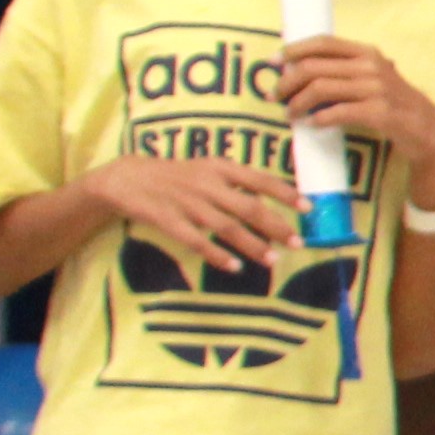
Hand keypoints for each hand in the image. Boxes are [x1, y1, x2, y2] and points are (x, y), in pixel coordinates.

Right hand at [89, 150, 299, 274]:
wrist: (127, 179)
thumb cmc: (177, 176)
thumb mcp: (207, 168)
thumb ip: (236, 182)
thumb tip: (272, 198)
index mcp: (218, 167)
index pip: (259, 178)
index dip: (285, 193)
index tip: (308, 207)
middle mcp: (206, 184)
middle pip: (247, 207)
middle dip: (275, 226)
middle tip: (298, 242)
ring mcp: (187, 203)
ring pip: (226, 227)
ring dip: (252, 245)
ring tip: (273, 260)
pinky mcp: (168, 221)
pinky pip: (196, 241)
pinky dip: (216, 254)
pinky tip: (234, 267)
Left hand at [277, 35, 434, 212]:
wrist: (426, 127)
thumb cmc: (393, 101)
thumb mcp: (374, 76)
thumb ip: (346, 69)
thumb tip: (300, 69)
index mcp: (366, 52)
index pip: (323, 42)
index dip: (294, 49)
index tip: (274, 62)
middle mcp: (370, 66)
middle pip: (314, 67)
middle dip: (287, 82)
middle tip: (276, 96)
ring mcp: (376, 89)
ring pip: (320, 89)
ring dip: (297, 103)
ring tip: (290, 114)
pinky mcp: (379, 112)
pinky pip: (338, 113)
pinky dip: (319, 119)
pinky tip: (312, 124)